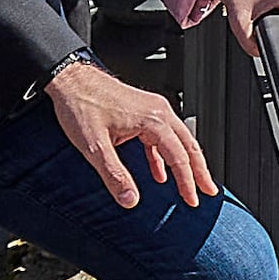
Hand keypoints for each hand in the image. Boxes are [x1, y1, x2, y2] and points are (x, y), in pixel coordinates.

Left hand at [42, 57, 211, 211]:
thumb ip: (114, 175)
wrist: (69, 79)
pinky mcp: (142, 110)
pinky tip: (160, 172)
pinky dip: (166, 155)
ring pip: (178, 139)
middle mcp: (158, 111)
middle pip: (189, 145)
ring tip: (191, 183)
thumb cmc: (80, 104)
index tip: (191, 200)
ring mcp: (152, 109)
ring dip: (186, 163)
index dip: (187, 182)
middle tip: (209, 191)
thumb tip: (130, 199)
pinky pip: (163, 136)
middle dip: (200, 171)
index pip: (179, 157)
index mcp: (153, 119)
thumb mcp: (95, 146)